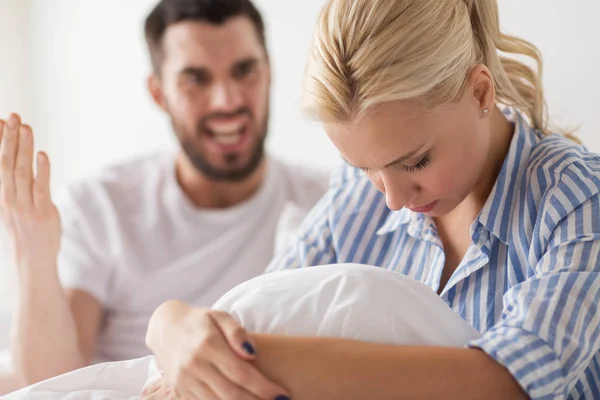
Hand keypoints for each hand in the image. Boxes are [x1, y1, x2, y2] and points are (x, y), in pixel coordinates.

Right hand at [0, 114, 60, 267]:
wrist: (32, 261)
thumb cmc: (26, 231)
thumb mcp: (15, 206)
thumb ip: (17, 184)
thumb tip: (22, 159)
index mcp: (1, 196)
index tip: (1, 120)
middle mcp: (8, 199)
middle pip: (6, 163)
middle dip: (9, 138)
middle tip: (15, 116)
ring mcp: (24, 207)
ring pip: (22, 172)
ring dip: (24, 149)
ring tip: (27, 128)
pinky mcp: (42, 214)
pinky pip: (40, 188)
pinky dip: (41, 170)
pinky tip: (42, 154)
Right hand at [147, 301, 289, 399]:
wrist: (165, 328)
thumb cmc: (200, 321)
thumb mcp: (220, 316)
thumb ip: (237, 332)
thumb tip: (252, 353)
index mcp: (208, 345)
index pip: (242, 373)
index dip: (264, 387)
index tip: (282, 394)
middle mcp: (195, 365)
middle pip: (232, 394)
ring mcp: (185, 380)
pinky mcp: (180, 390)